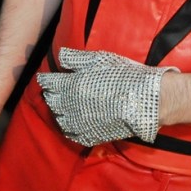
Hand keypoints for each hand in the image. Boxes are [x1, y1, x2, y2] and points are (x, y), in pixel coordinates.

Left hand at [37, 47, 177, 146]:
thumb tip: (60, 55)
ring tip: (65, 106)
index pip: (48, 83)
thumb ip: (76, 58)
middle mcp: (69, 106)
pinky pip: (72, 134)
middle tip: (55, 90)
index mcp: (70, 85)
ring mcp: (79, 123)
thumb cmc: (124, 76)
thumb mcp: (100, 60)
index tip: (45, 77)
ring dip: (60, 111)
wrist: (145, 100)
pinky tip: (74, 122)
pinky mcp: (89, 135)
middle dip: (52, 94)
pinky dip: (70, 127)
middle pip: (51, 101)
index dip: (46, 79)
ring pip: (59, 119)